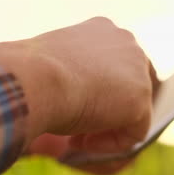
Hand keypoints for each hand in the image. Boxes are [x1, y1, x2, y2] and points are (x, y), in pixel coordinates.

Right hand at [0, 17, 158, 174]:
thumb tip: (75, 91)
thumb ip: (75, 73)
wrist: (34, 77)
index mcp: (104, 30)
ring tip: (75, 137)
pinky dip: (108, 144)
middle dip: (105, 110)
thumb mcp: (54, 66)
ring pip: (132, 111)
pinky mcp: (141, 98)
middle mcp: (127, 43)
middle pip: (128, 87)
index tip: (72, 105)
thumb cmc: (32, 72)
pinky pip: (134, 133)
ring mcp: (138, 69)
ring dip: (105, 128)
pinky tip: (79, 140)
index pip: (114, 66)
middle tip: (76, 128)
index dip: (96, 92)